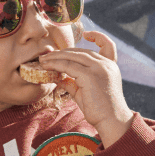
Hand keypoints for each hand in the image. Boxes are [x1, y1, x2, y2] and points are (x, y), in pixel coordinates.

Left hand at [41, 30, 132, 145]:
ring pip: (73, 56)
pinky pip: (68, 66)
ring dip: (56, 57)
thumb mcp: (87, 92)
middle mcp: (107, 64)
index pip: (108, 45)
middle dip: (63, 52)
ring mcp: (100, 68)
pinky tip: (46, 66)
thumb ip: (75, 82)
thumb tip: (59, 77)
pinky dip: (55, 64)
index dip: (98, 36)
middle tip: (47, 55)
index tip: (86, 34)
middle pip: (82, 51)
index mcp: (111, 66)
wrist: (111, 121)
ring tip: (43, 60)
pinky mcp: (90, 75)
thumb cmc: (101, 110)